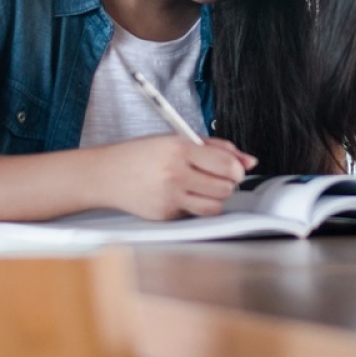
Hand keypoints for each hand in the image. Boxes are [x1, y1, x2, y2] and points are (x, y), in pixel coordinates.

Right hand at [94, 136, 256, 219]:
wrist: (106, 175)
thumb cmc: (142, 155)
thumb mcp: (177, 140)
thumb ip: (216, 148)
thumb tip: (249, 161)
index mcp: (179, 149)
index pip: (226, 164)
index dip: (237, 169)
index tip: (235, 169)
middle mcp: (174, 174)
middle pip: (225, 187)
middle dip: (227, 183)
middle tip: (215, 177)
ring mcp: (169, 198)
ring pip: (215, 206)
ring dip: (215, 197)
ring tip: (201, 187)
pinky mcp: (165, 216)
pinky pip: (195, 215)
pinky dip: (195, 207)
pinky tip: (182, 195)